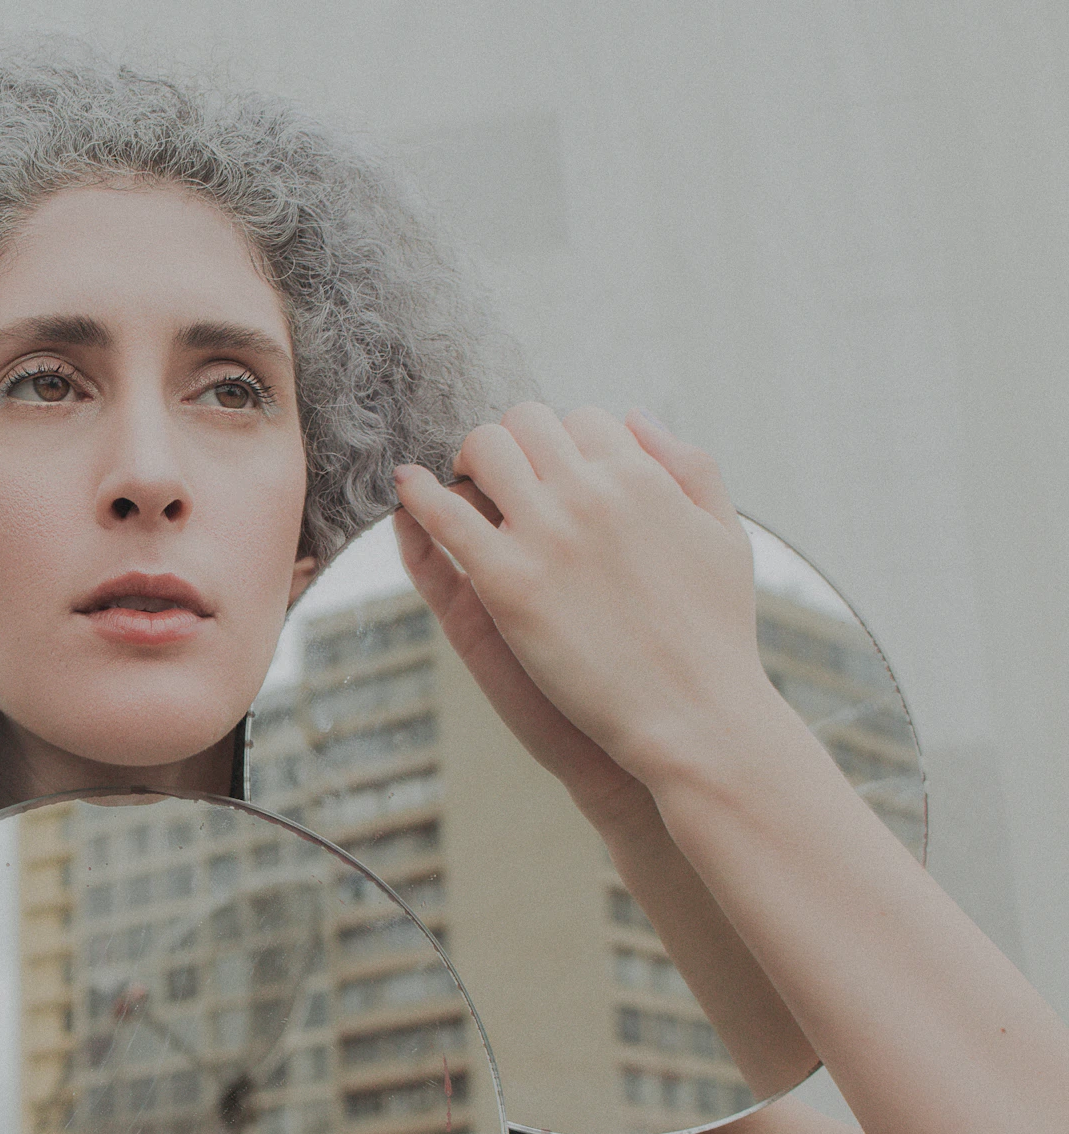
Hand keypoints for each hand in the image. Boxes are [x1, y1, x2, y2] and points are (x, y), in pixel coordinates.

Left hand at [393, 403, 767, 788]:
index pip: (582, 420)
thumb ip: (689, 469)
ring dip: (468, 459)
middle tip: (501, 470)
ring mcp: (545, 535)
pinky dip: (419, 497)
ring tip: (462, 481)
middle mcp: (590, 492)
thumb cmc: (714, 635)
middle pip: (526, 426)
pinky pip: (444, 519)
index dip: (563, 440)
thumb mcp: (726, 537)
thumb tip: (634, 417)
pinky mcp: (506, 583)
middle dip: (512, 441)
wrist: (694, 716)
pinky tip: (406, 488)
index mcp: (642, 478)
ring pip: (483, 455)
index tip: (553, 465)